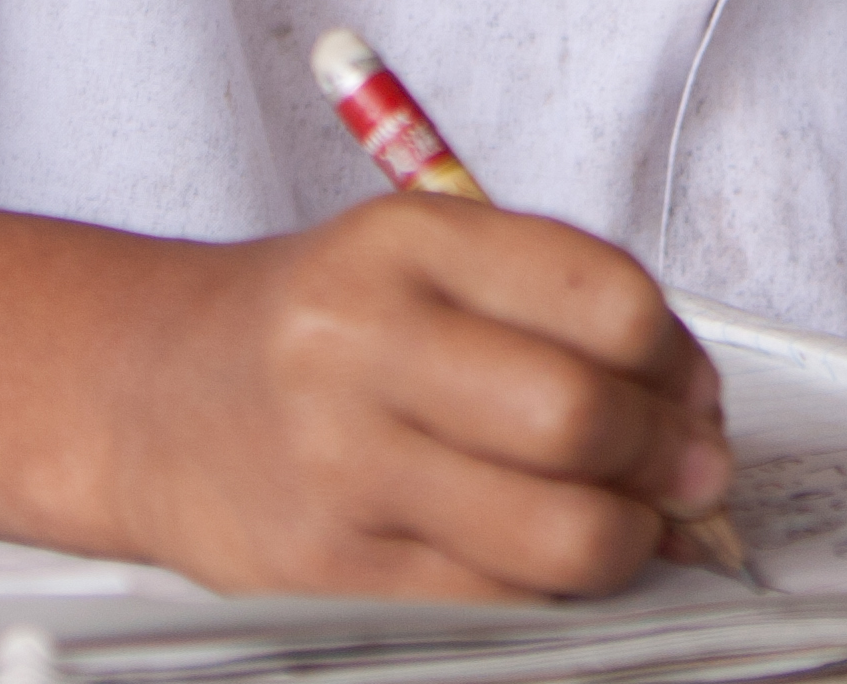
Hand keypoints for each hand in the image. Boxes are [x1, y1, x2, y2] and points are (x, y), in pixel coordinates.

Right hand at [106, 198, 733, 601]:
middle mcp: (363, 344)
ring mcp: (339, 464)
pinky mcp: (325, 570)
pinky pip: (496, 602)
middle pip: (578, 418)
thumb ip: (561, 309)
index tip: (693, 393)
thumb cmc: (317, 328)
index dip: (679, 361)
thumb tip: (695, 415)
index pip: (604, 299)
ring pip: (552, 532)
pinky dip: (553, 591)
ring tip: (633, 524)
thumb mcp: (425, 259)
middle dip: (668, 458)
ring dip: (628, 540)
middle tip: (690, 474)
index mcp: (408, 243)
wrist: (151, 394)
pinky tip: (551, 560)